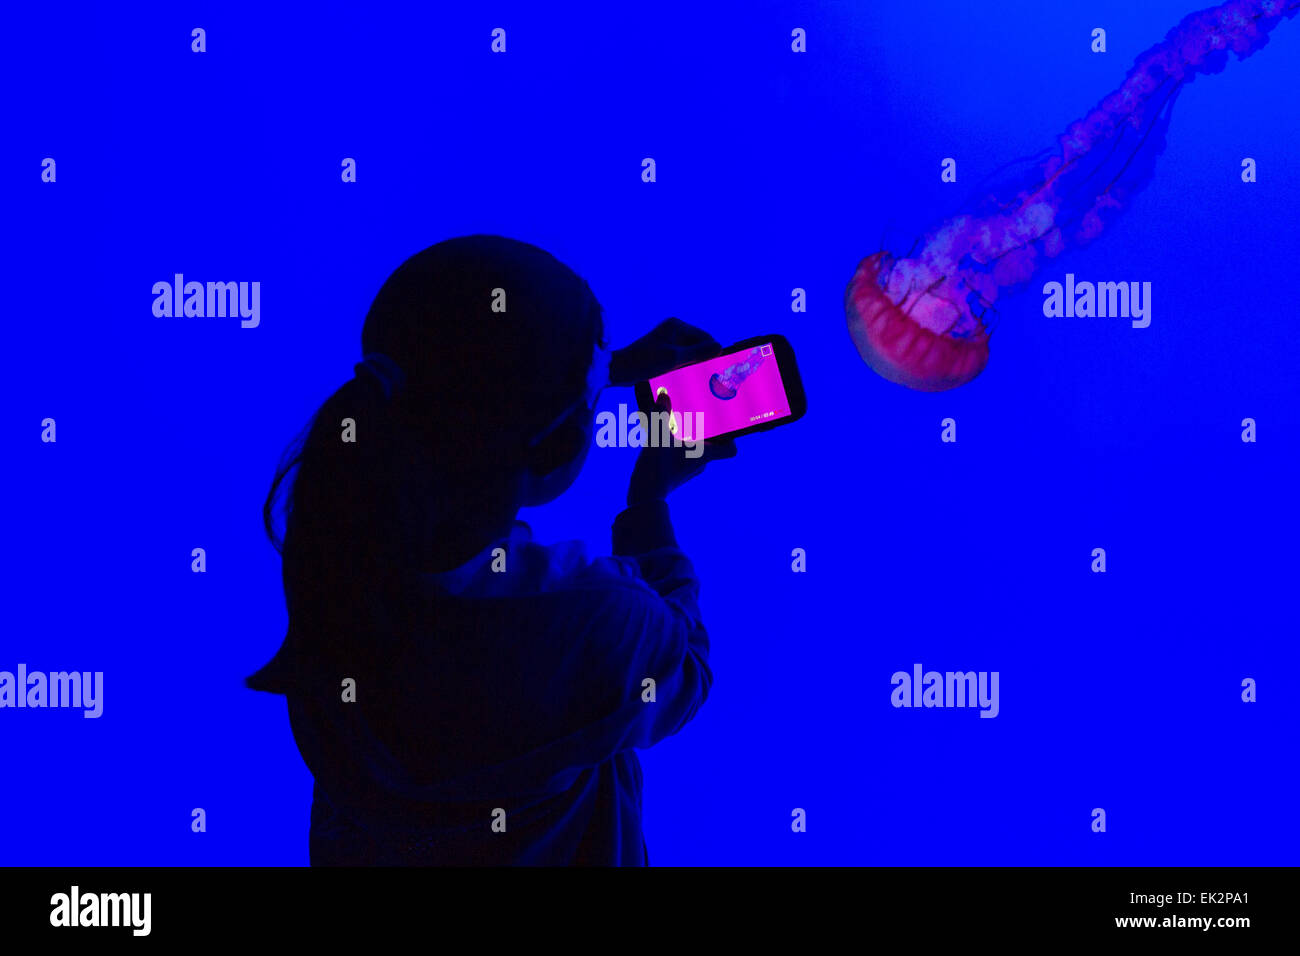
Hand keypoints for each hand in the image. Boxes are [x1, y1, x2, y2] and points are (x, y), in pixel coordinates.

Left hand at [609, 317, 721, 386]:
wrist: (620, 369)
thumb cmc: (644, 362)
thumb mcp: (674, 358)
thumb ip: (698, 353)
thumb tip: (720, 347)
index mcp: (676, 325)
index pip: (705, 337)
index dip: (711, 351)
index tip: (717, 367)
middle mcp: (673, 328)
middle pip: (698, 344)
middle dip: (701, 357)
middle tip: (704, 374)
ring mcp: (668, 339)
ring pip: (690, 352)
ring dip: (692, 363)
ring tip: (691, 375)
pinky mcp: (663, 349)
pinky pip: (681, 356)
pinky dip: (683, 365)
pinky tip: (681, 374)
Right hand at [627, 391, 736, 506]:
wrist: (644, 496)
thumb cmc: (657, 467)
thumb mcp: (658, 436)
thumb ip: (661, 414)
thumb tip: (664, 395)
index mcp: (704, 454)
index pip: (730, 450)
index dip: (731, 438)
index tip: (725, 425)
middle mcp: (700, 463)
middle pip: (712, 446)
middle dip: (705, 431)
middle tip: (698, 416)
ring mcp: (689, 469)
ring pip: (696, 451)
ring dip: (689, 438)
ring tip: (677, 424)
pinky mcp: (676, 473)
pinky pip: (683, 456)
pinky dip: (677, 446)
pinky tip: (664, 438)